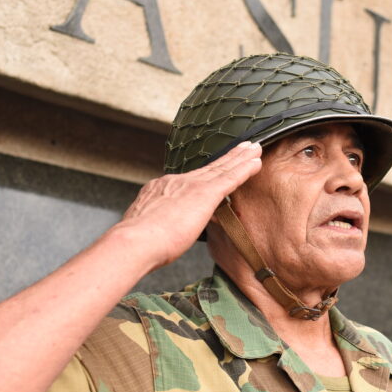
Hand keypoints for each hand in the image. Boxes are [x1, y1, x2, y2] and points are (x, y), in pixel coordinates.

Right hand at [115, 141, 262, 266]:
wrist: (135, 241)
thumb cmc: (138, 244)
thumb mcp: (146, 230)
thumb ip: (158, 226)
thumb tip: (163, 233)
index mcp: (160, 190)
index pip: (189, 182)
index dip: (206, 174)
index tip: (216, 166)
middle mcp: (175, 182)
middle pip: (208, 168)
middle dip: (227, 158)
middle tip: (243, 147)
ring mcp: (190, 186)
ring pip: (221, 168)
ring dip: (240, 158)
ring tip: (255, 149)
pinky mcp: (204, 193)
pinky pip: (230, 178)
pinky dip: (244, 169)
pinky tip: (256, 161)